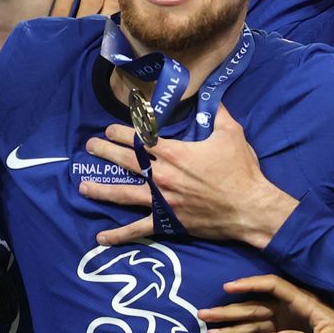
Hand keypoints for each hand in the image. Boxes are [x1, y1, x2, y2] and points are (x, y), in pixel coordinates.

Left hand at [81, 104, 297, 248]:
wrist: (251, 208)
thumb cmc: (242, 171)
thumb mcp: (231, 134)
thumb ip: (217, 113)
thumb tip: (213, 94)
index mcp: (174, 153)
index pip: (140, 139)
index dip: (121, 132)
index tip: (109, 129)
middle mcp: (163, 175)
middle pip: (125, 161)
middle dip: (104, 152)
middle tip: (89, 147)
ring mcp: (162, 200)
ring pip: (124, 193)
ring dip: (101, 189)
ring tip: (82, 186)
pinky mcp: (168, 221)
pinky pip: (139, 229)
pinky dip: (119, 234)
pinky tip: (100, 237)